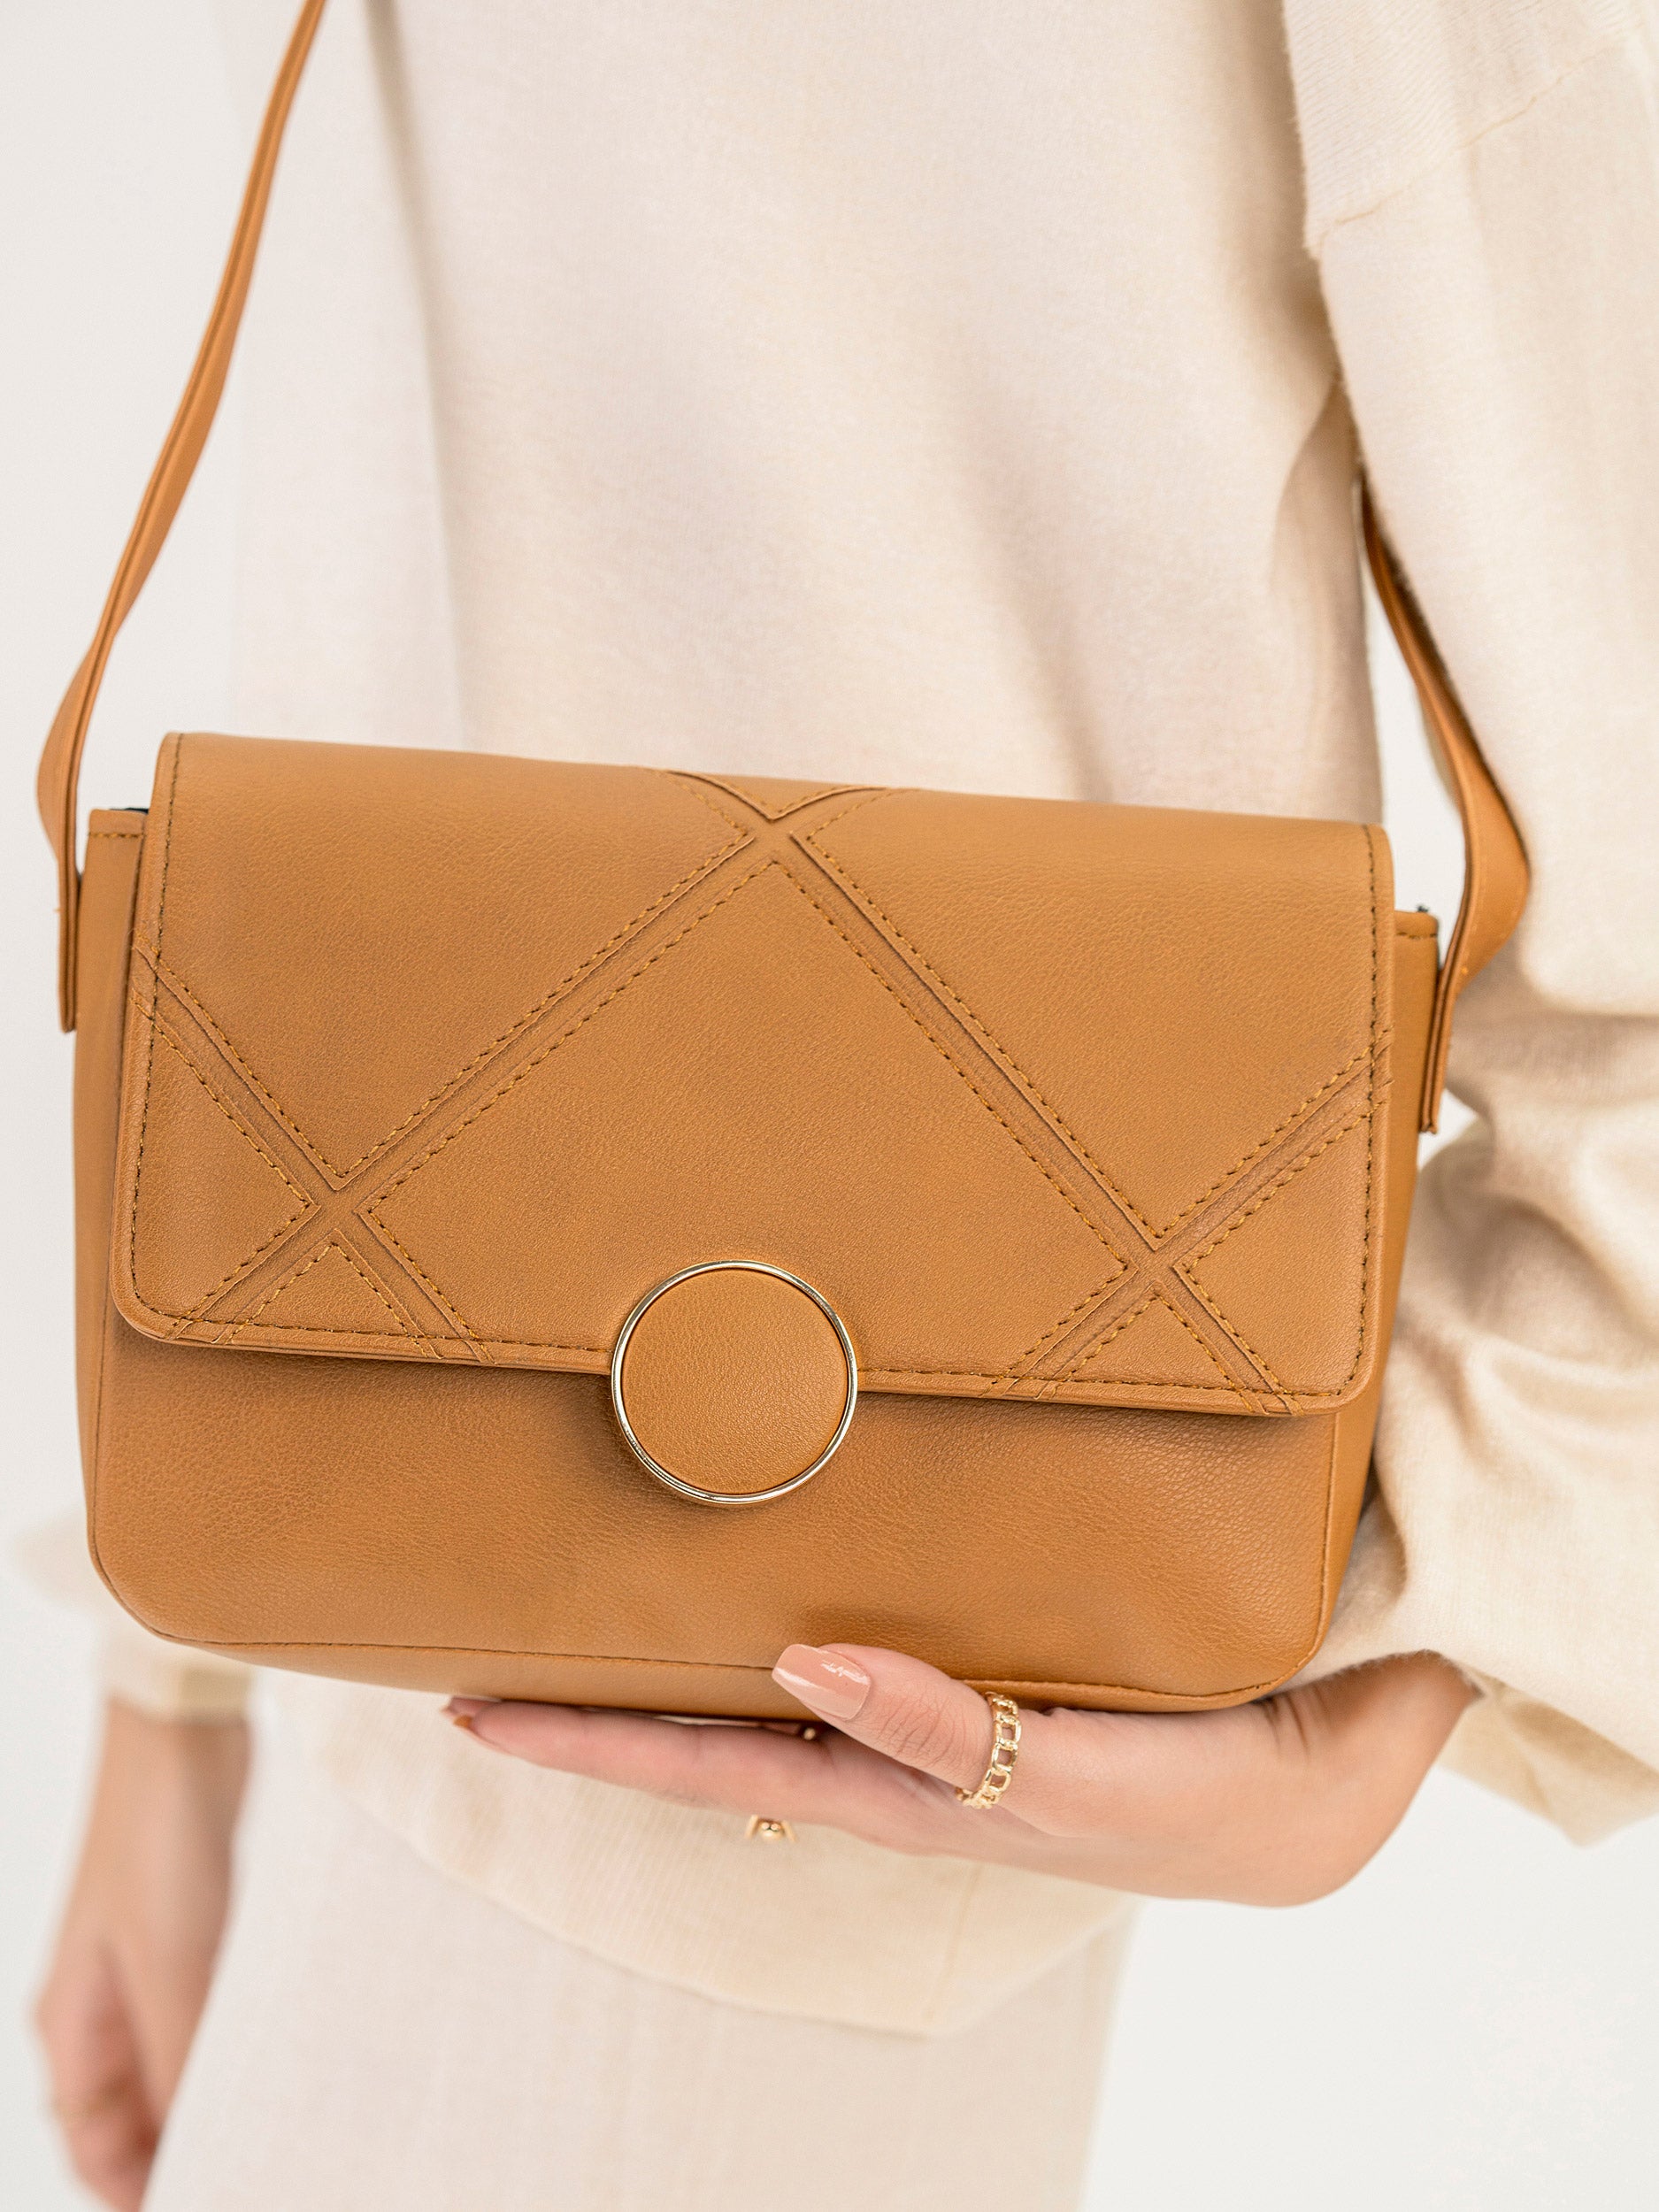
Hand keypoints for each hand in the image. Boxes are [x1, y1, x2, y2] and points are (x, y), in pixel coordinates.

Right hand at [36, 1701, 248, 2210]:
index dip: (140, 2192)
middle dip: (183, 2151)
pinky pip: (205, 2011)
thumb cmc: (158, 1836)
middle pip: (133, 2116)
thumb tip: (208, 2136)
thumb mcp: (173, 1958)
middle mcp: (102, 2006)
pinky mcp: (191, 1929)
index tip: (208, 2202)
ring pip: (175, 2062)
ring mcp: (146, 1966)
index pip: (94, 2147)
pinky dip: (233, 2040)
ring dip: (215, 2094)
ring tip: (279, 2124)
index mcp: (73, 2025)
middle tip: (260, 2170)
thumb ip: (182, 2051)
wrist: (183, 1730)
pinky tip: (280, 2051)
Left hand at [449, 1645, 1473, 1905]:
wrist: (1337, 1767)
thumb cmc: (1220, 1792)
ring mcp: (942, 1705)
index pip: (718, 1765)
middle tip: (480, 1648)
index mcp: (912, 1785)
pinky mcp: (996, 1657)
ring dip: (683, 1649)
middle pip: (720, 1727)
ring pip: (779, 1678)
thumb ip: (952, 1737)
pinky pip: (859, 1630)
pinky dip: (784, 1606)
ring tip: (590, 1590)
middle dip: (604, 1699)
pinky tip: (760, 1564)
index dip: (598, 1740)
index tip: (475, 1706)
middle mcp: (905, 1747)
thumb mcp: (1091, 1781)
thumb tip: (802, 1669)